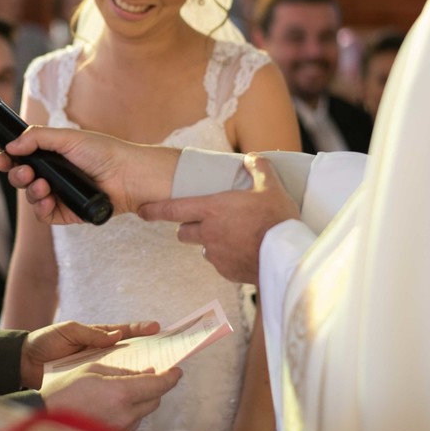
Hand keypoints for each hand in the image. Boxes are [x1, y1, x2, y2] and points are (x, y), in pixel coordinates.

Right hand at [0, 127, 179, 224]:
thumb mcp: (68, 138)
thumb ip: (37, 138)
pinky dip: (42, 209)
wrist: (128, 176)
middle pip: (23, 178)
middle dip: (17, 175)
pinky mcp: (68, 213)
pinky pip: (45, 215)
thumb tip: (11, 145)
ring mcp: (61, 194)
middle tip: (24, 172)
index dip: (10, 159)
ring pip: (32, 197)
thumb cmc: (104, 152)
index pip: (23, 158)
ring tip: (42, 185)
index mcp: (54, 155)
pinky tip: (48, 200)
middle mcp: (55, 174)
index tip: (2, 159)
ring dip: (31, 192)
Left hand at [20, 320, 159, 388]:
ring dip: (137, 371)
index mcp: (96, 336)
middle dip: (147, 351)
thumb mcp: (68, 331)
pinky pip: (108, 383)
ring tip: (155, 374)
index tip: (157, 328)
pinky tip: (131, 389)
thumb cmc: (45, 341)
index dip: (140, 330)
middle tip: (166, 353)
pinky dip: (120, 385)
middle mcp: (100, 352)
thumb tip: (116, 336)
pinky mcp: (89, 382)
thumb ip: (91, 334)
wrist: (24, 363)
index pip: (123, 332)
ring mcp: (96, 368)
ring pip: (121, 369)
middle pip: (129, 352)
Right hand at [42, 363, 182, 430]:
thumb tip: (147, 373)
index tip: (176, 371)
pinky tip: (114, 404)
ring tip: (122, 391)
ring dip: (140, 400)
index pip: (157, 385)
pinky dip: (130, 411)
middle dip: (154, 387)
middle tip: (148, 376)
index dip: (170, 377)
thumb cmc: (66, 390)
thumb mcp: (93, 370)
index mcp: (120, 394)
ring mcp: (121, 429)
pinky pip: (132, 421)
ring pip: (144, 411)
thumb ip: (123, 371)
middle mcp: (125, 414)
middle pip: (154, 399)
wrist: (45, 417)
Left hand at [140, 154, 297, 283]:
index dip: (154, 210)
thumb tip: (251, 158)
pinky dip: (227, 257)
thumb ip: (257, 168)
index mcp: (212, 209)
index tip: (142, 210)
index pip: (172, 209)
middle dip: (188, 226)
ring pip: (203, 248)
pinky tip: (244, 251)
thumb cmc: (276, 219)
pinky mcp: (227, 272)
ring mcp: (216, 254)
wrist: (287, 256)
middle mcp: (208, 233)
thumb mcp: (270, 186)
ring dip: (210, 242)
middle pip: (183, 232)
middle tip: (206, 221)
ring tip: (233, 236)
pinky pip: (220, 263)